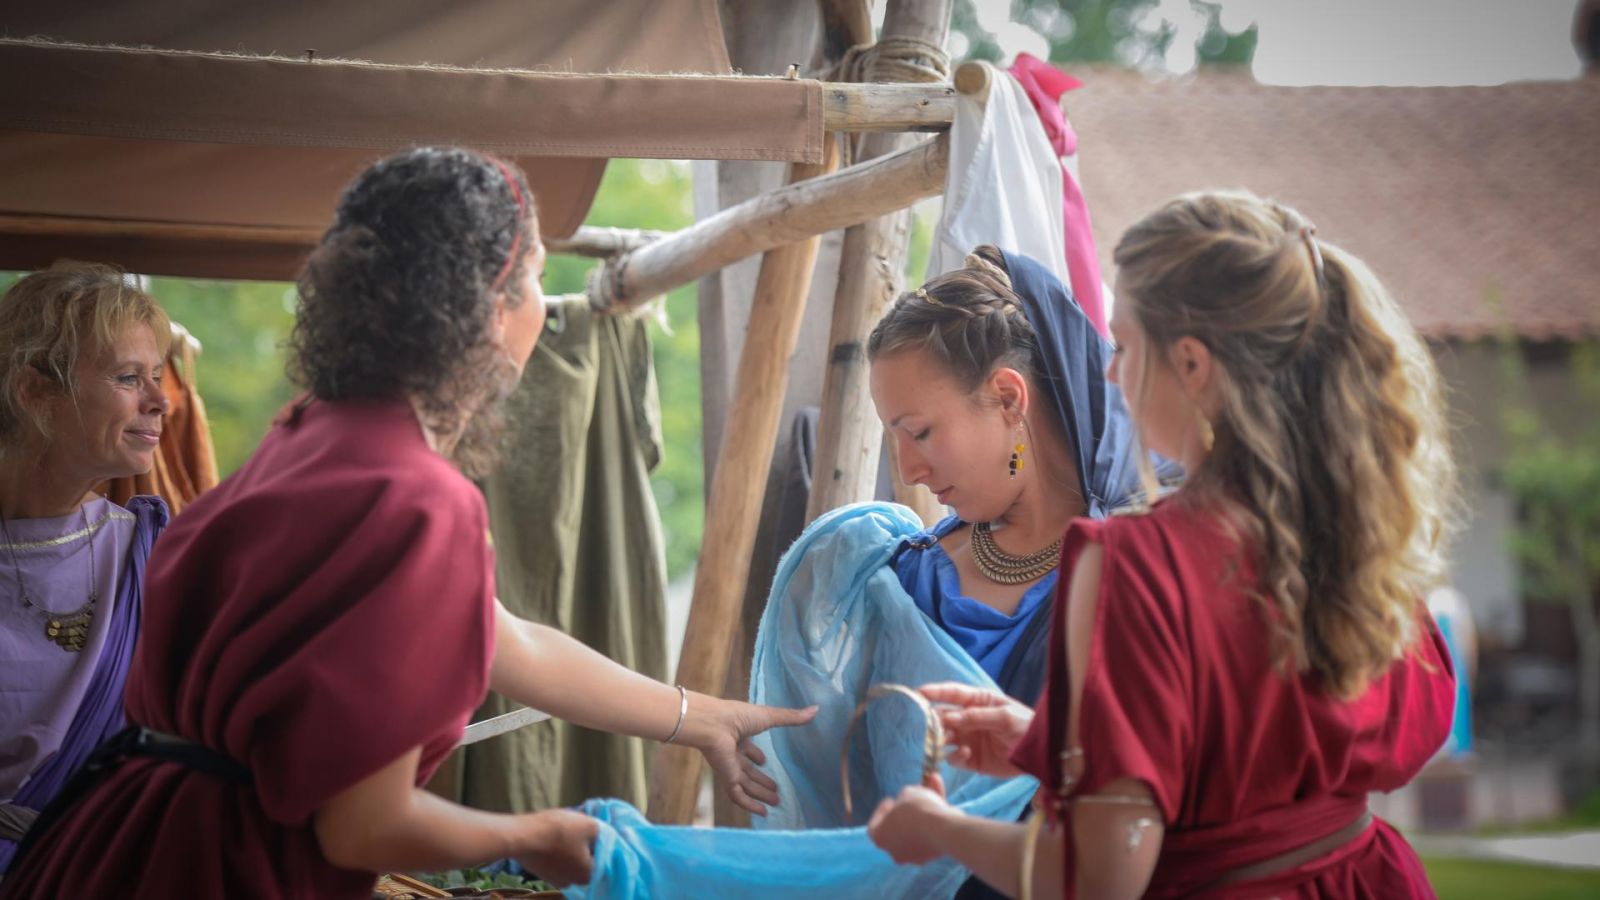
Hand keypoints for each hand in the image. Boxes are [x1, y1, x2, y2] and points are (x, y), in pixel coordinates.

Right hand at [515, 809, 597, 887]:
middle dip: (582, 844)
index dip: (597, 842)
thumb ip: (602, 833)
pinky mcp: (539, 872)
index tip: (591, 829)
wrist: (523, 836)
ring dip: (567, 846)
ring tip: (561, 830)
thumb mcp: (590, 825)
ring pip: (568, 859)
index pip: (601, 859)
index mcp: (588, 876)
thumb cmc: (560, 832)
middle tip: (577, 828)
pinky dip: (554, 849)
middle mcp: (571, 883)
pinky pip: (554, 859)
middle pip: (584, 860)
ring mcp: (553, 879)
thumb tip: (601, 836)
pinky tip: (550, 836)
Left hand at [687, 696, 816, 816]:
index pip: (747, 749)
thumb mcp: (769, 716)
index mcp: (739, 735)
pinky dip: (749, 805)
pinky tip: (762, 813)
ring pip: (746, 784)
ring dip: (760, 793)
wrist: (714, 726)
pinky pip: (738, 795)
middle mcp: (733, 752)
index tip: (764, 761)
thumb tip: (816, 710)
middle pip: (748, 770)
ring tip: (776, 801)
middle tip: (776, 789)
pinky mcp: (726, 778)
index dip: (756, 755)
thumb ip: (791, 717)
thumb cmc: (738, 716)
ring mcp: (729, 766)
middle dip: (761, 780)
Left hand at [867, 784, 958, 864]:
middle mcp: (894, 852)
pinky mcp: (933, 856)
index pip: (876, 826)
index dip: (883, 811)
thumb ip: (905, 797)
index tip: (891, 800)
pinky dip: (935, 822)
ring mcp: (914, 857)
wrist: (942, 829)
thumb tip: (910, 798)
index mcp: (879, 838)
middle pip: (898, 829)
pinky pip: (931, 836)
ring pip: (917, 832)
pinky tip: (945, 806)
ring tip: (934, 791)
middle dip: (907, 811)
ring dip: (924, 813)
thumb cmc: (917, 810)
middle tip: (914, 796)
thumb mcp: (907, 793)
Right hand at [920, 682, 1033, 777]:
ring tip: (945, 741)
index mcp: (978, 701)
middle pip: (943, 716)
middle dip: (933, 719)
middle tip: (930, 726)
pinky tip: (965, 754)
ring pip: (943, 737)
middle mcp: (969, 718)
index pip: (952, 694)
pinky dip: (954, 756)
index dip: (934, 692)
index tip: (918, 693)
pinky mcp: (970, 759)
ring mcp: (968, 739)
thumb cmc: (1026, 728)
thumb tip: (948, 718)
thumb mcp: (1005, 717)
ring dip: (940, 739)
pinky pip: (953, 757)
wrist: (1040, 755)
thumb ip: (976, 717)